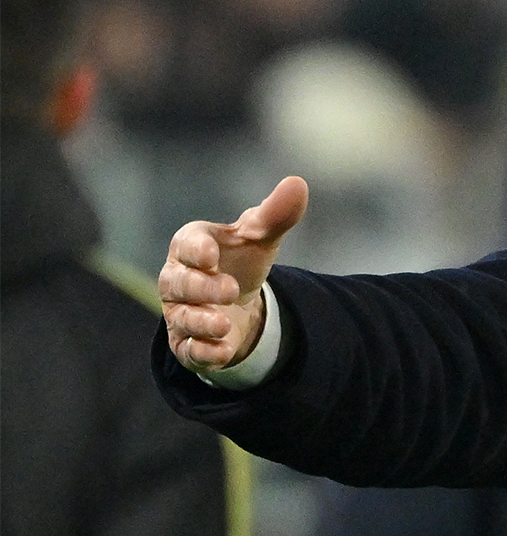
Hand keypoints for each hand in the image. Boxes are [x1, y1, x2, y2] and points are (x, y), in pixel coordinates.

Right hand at [160, 176, 308, 373]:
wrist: (239, 303)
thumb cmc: (241, 260)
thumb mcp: (260, 237)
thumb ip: (275, 214)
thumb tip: (298, 183)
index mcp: (192, 246)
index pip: (186, 244)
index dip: (196, 248)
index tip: (210, 253)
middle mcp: (178, 279)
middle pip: (178, 283)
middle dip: (201, 287)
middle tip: (231, 290)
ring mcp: (180, 312)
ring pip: (181, 318)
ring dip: (201, 321)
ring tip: (225, 322)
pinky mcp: (188, 343)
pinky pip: (189, 350)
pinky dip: (205, 352)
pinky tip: (223, 350)